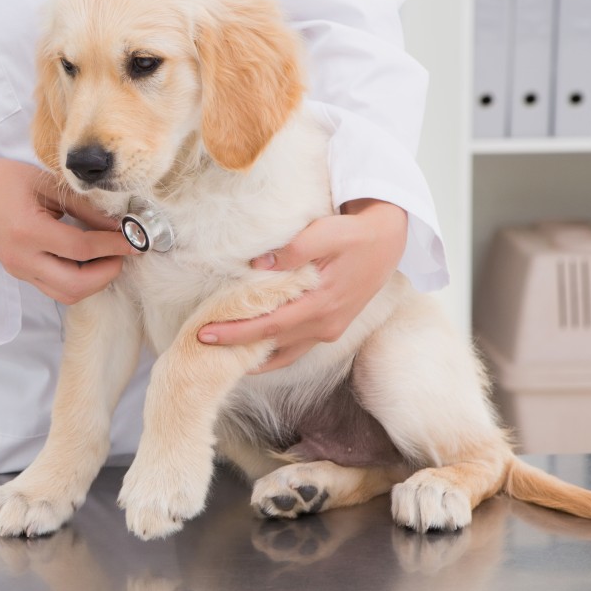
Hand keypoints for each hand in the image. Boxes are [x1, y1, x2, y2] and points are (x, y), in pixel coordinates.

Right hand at [0, 157, 136, 303]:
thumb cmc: (4, 181)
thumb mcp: (45, 184)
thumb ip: (83, 206)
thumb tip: (117, 224)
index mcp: (28, 231)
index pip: (81, 248)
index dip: (113, 246)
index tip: (135, 239)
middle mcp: (23, 259)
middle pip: (75, 285)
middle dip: (107, 273)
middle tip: (123, 254)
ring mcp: (20, 271)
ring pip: (66, 294)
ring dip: (93, 282)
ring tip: (108, 258)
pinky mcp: (21, 274)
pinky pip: (56, 288)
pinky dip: (78, 280)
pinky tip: (89, 261)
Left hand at [196, 199, 407, 371]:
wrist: (388, 241)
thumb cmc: (354, 234)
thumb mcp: (326, 233)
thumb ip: (293, 250)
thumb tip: (258, 265)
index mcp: (321, 304)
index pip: (269, 326)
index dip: (236, 332)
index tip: (205, 332)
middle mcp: (325, 325)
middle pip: (272, 344)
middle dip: (235, 346)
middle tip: (201, 344)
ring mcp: (329, 329)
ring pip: (286, 353)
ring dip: (254, 357)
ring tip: (224, 357)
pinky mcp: (331, 327)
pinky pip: (297, 348)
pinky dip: (274, 353)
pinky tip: (255, 352)